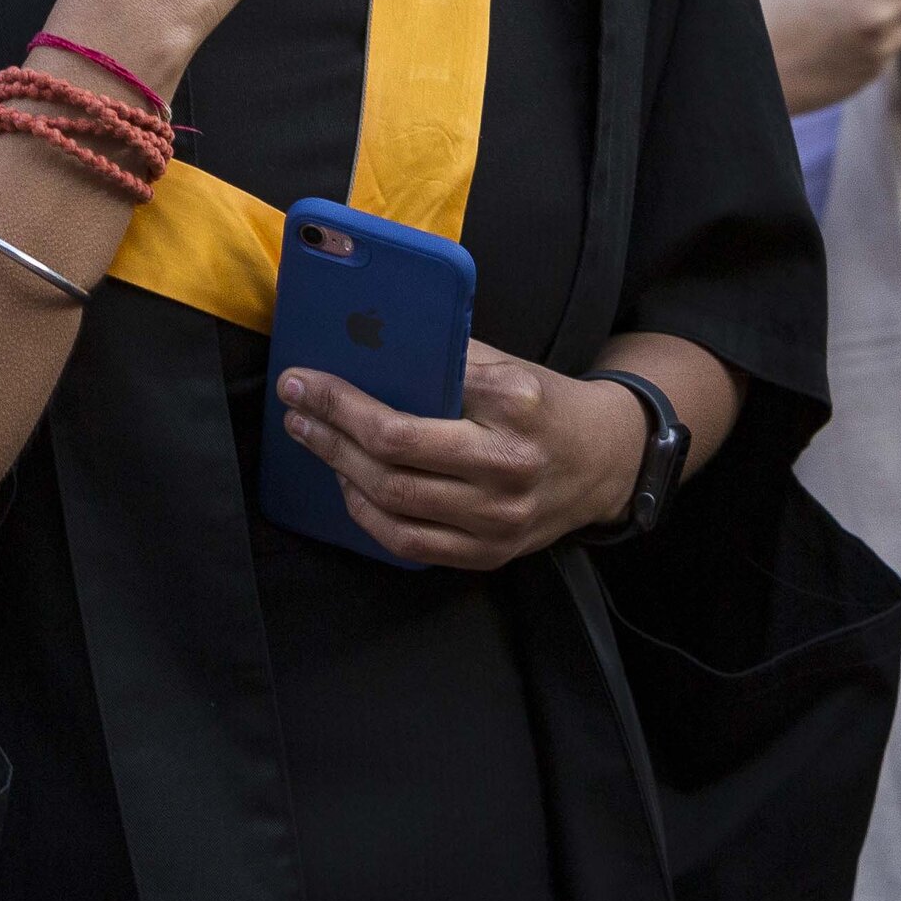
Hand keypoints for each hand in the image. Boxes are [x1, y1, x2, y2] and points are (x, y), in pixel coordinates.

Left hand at [277, 341, 650, 568]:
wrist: (605, 461)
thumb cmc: (542, 403)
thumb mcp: (505, 365)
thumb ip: (444, 358)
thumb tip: (363, 346)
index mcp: (514, 405)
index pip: (413, 402)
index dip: (344, 395)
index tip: (304, 379)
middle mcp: (508, 466)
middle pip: (394, 457)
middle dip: (330, 430)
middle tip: (295, 406)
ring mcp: (501, 519)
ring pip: (395, 504)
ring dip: (339, 469)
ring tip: (311, 438)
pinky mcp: (492, 554)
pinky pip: (411, 545)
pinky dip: (368, 515)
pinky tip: (347, 484)